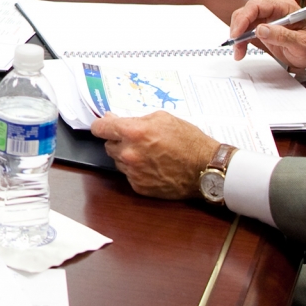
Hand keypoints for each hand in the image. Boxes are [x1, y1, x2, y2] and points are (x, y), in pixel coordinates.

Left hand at [90, 111, 219, 201]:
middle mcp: (129, 153)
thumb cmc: (188, 140)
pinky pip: (129, 175)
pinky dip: (136, 170)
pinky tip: (153, 166)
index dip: (101, 126)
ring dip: (127, 156)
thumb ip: (135, 119)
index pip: (100, 128)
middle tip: (138, 139)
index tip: (103, 126)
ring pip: (118, 161)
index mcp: (133, 132)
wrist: (205, 168)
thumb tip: (114, 120)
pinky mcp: (139, 187)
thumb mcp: (163, 118)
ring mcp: (133, 172)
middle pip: (108, 145)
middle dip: (119, 141)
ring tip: (149, 153)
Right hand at [225, 0, 305, 71]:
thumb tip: (261, 29)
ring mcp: (268, 19)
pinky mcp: (264, 28)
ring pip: (244, 21)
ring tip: (239, 51)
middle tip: (236, 43)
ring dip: (238, 36)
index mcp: (285, 7)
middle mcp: (274, 10)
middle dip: (238, 27)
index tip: (238, 33)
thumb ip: (282, 36)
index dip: (244, 18)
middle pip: (247, 12)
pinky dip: (242, 40)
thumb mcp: (301, 43)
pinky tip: (241, 50)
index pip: (258, 6)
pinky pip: (247, 30)